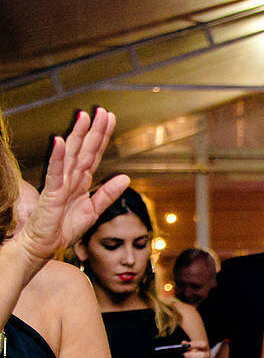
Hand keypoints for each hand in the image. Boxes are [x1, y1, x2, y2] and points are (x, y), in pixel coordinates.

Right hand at [14, 108, 128, 261]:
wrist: (43, 246)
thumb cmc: (63, 228)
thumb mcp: (93, 210)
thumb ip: (108, 194)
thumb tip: (126, 177)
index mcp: (81, 181)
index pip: (94, 154)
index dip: (102, 136)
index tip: (110, 118)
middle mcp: (71, 178)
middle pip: (84, 149)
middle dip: (93, 130)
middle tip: (102, 110)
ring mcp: (60, 184)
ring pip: (71, 156)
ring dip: (77, 136)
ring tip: (83, 118)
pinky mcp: (51, 194)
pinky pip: (55, 173)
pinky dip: (58, 158)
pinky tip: (60, 142)